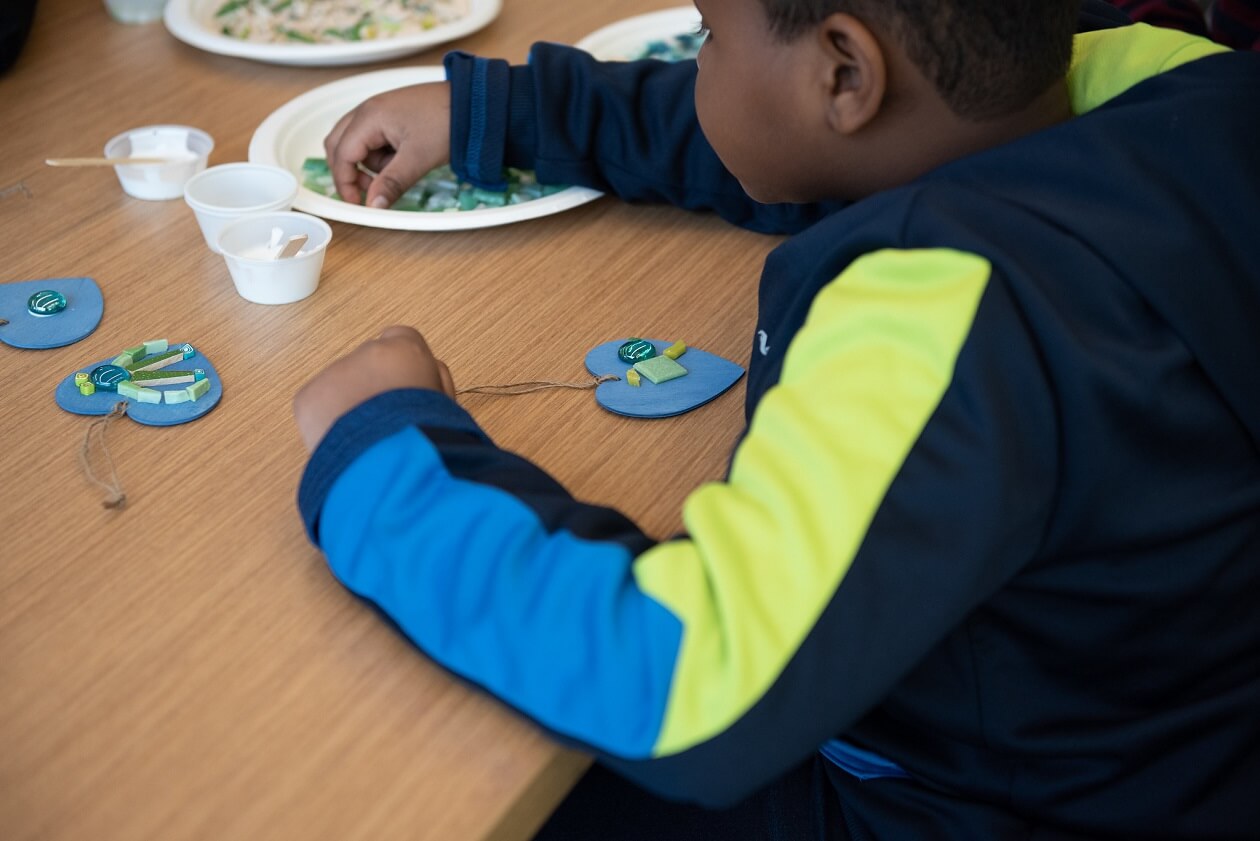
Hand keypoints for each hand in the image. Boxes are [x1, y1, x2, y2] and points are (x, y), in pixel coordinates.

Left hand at [294, 326, 455, 452]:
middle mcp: (367, 353)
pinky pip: (318, 405)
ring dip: (351, 404)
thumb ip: (432, 383)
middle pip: (370, 363)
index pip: (402, 339)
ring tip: (368, 439)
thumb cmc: (429, 438)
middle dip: (376, 386)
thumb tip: (422, 380)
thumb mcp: (446, 405)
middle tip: (387, 421)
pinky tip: (347, 443)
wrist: (393, 462)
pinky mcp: (309, 398)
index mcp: (407, 350)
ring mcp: (334, 374)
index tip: (407, 387)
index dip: (404, 367)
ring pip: (342, 384)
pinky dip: (328, 422)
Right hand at [323, 82, 451, 208]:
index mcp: (369, 117)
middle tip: (371, 190)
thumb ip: (391, 183)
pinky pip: (373, 138)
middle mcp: (368, 110)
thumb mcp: (417, 159)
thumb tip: (372, 205)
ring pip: (356, 143)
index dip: (345, 182)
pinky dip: (381, 154)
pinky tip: (404, 157)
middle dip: (350, 171)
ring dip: (370, 163)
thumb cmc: (446, 123)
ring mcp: (379, 110)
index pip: (342, 154)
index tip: (357, 203)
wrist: (473, 104)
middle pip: (339, 145)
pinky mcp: (391, 115)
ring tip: (400, 167)